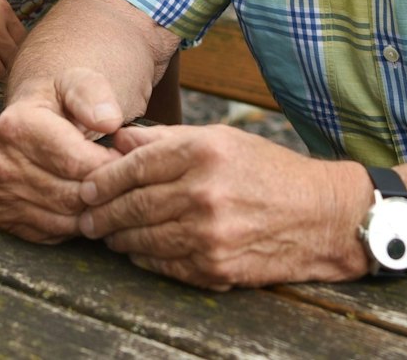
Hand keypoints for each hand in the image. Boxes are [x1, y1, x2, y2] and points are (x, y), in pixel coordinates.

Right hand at [0, 68, 123, 241]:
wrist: (34, 118)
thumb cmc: (62, 100)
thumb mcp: (80, 82)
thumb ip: (95, 95)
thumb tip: (108, 122)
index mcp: (16, 126)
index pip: (76, 163)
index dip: (110, 164)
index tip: (123, 156)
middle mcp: (0, 163)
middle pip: (71, 196)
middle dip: (104, 189)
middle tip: (120, 177)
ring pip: (65, 219)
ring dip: (93, 209)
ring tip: (105, 188)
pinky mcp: (4, 216)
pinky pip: (53, 233)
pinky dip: (76, 223)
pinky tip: (84, 202)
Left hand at [77, 124, 367, 289]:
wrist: (322, 217)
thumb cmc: (269, 171)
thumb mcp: (222, 140)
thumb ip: (167, 140)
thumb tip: (118, 140)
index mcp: (204, 152)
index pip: (135, 166)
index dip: (102, 179)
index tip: (85, 187)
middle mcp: (204, 192)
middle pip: (133, 205)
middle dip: (101, 213)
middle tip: (84, 216)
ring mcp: (208, 233)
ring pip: (142, 238)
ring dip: (117, 239)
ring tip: (105, 234)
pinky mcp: (214, 266)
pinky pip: (163, 264)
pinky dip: (144, 258)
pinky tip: (136, 251)